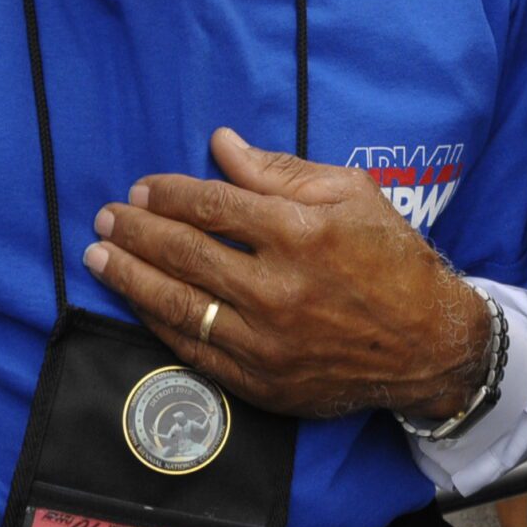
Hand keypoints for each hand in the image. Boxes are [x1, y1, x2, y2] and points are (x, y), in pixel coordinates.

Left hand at [83, 128, 489, 420]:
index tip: (141, 188)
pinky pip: (195, 349)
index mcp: (302, 233)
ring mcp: (267, 341)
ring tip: (99, 257)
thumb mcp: (352, 194)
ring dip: (130, 277)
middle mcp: (279, 288)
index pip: (213, 207)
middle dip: (136, 232)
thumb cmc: (392, 258)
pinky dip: (159, 323)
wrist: (428, 344)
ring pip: (179, 304)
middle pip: (185, 253)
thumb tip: (220, 145)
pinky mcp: (262, 381)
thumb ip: (279, 171)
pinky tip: (138, 302)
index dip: (169, 195)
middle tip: (106, 217)